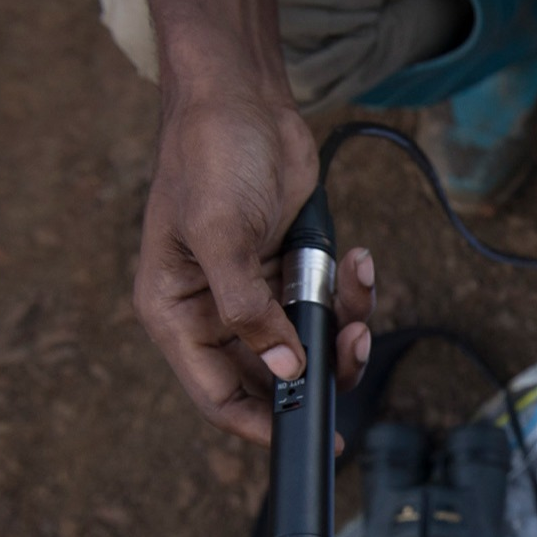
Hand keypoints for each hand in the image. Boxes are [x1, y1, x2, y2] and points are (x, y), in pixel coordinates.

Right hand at [133, 93, 374, 445]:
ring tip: (358, 295)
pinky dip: (352, 292)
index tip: (310, 435)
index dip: (261, 424)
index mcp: (177, 313)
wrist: (244, 101)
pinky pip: (330, 305)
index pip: (218, 394)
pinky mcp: (292, 272)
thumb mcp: (222, 236)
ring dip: (345, 328)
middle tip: (354, 346)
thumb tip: (285, 369)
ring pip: (312, 344)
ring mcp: (258, 293)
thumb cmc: (213, 158)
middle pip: (275, 377)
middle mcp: (215, 312)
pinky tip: (359, 259)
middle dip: (321, 369)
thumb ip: (249, 310)